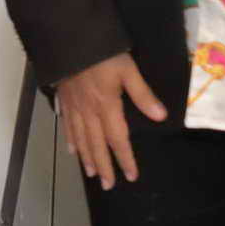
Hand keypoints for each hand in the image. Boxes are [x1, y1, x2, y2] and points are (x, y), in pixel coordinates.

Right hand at [56, 52, 168, 189]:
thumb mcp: (128, 70)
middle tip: (108, 185)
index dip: (125, 159)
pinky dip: (70, 140)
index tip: (131, 176)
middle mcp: (89, 112)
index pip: (118, 139)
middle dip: (104, 166)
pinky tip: (71, 149)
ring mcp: (74, 107)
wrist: (69, 39)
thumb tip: (160, 116)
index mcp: (107, 106)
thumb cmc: (102, 53)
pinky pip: (67, 126)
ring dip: (87, 158)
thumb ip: (142, 94)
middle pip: (97, 145)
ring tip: (91, 173)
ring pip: (81, 139)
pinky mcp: (64, 100)